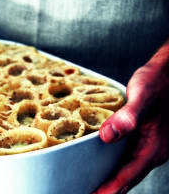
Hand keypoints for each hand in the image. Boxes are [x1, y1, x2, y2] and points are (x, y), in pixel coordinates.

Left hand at [94, 40, 168, 193]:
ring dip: (112, 180)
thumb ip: (128, 116)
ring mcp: (149, 145)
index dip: (110, 189)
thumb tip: (107, 136)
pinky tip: (105, 164)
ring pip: (128, 170)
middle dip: (109, 190)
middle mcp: (152, 150)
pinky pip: (128, 158)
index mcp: (152, 146)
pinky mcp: (144, 138)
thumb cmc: (156, 82)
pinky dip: (116, 166)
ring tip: (94, 186)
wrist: (167, 74)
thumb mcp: (143, 95)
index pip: (128, 175)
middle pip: (128, 177)